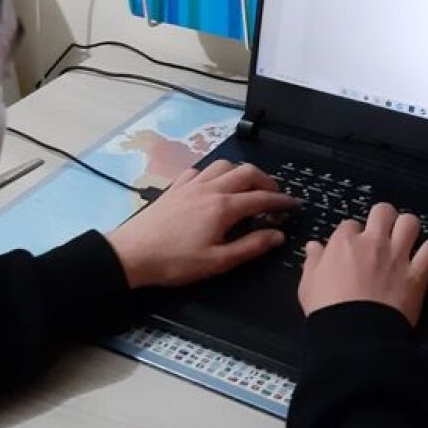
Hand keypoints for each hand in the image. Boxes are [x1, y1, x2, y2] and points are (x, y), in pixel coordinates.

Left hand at [107, 160, 298, 288]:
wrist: (131, 254)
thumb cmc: (175, 262)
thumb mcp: (218, 262)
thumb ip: (251, 246)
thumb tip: (278, 235)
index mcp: (224, 207)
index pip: (262, 198)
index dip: (282, 201)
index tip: (295, 205)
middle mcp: (210, 188)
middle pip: (246, 172)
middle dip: (266, 180)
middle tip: (274, 195)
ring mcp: (190, 185)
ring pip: (223, 165)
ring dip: (240, 172)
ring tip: (247, 186)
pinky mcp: (175, 187)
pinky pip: (200, 170)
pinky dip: (214, 173)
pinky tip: (212, 185)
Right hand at [298, 202, 427, 325]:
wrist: (354, 334)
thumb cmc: (328, 311)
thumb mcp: (309, 285)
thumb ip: (313, 261)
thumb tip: (314, 246)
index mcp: (344, 243)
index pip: (350, 224)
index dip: (352, 234)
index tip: (354, 246)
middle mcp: (373, 243)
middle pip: (383, 211)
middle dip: (384, 218)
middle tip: (383, 232)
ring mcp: (397, 256)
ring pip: (410, 222)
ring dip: (409, 228)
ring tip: (407, 239)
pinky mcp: (417, 274)